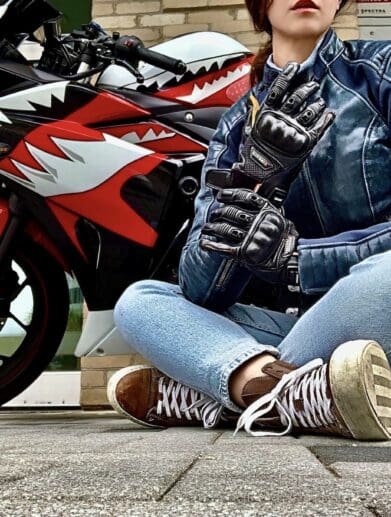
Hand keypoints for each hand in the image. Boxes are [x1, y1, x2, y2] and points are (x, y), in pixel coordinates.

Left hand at [200, 188, 298, 283]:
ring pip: (225, 229)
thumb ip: (266, 213)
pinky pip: (224, 248)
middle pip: (232, 212)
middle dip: (218, 213)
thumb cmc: (287, 244)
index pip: (245, 197)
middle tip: (213, 214)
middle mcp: (259, 224)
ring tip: (206, 228)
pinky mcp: (245, 254)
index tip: (221, 195)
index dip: (230, 194)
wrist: (292, 264)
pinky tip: (204, 243)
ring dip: (212, 228)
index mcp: (268, 213)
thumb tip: (249, 206)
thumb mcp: (281, 221)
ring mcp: (252, 239)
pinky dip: (211, 245)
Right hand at [233, 62, 334, 183]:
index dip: (286, 76)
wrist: (258, 176)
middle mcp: (281, 120)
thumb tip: (252, 102)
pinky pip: (318, 127)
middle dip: (306, 88)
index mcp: (267, 115)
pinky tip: (329, 115)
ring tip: (320, 102)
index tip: (294, 67)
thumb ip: (252, 115)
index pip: (278, 89)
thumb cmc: (251, 156)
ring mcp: (293, 130)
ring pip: (309, 111)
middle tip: (312, 85)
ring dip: (316, 104)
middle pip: (297, 97)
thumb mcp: (247, 132)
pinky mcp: (303, 143)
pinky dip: (325, 119)